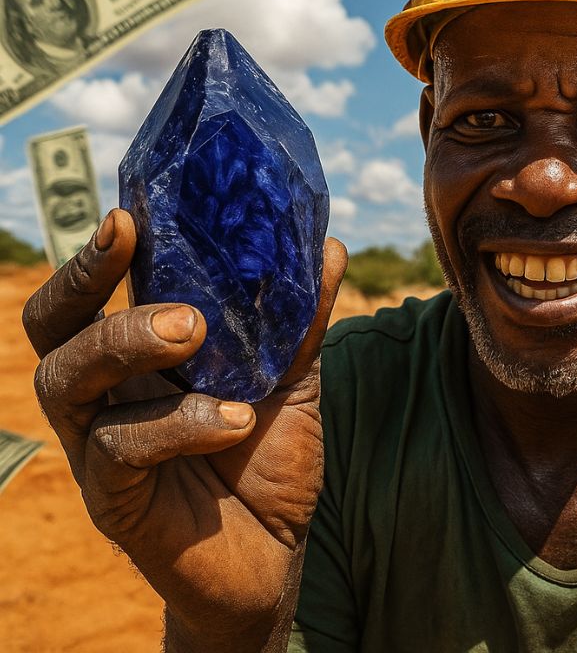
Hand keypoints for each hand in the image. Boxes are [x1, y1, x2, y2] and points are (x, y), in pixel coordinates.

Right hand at [23, 209, 346, 650]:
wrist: (275, 556)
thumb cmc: (267, 461)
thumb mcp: (293, 383)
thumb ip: (302, 321)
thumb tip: (331, 246)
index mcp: (136, 360)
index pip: (93, 294)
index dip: (98, 253)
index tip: (129, 212)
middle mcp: (104, 396)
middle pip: (52, 326)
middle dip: (85, 282)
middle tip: (139, 251)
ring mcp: (99, 448)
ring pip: (68, 380)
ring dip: (126, 342)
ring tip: (194, 330)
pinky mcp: (113, 499)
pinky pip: (121, 450)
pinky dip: (179, 423)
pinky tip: (235, 418)